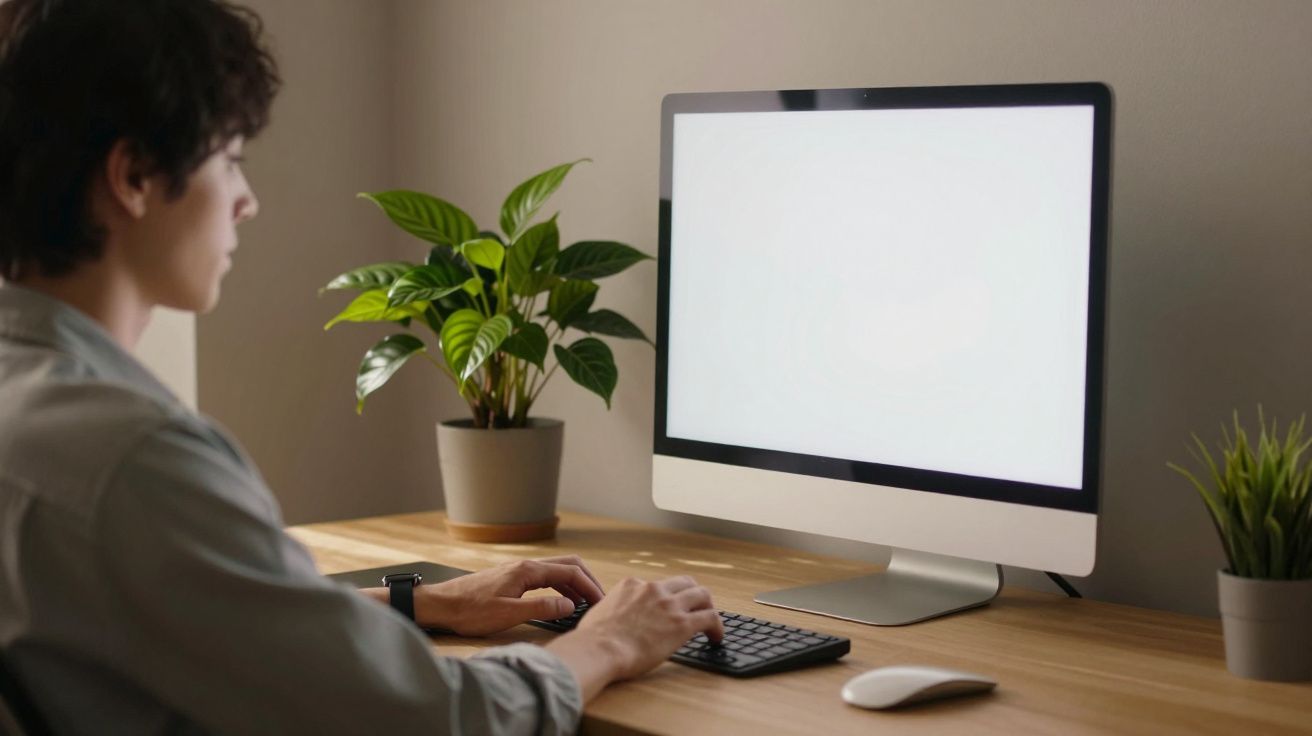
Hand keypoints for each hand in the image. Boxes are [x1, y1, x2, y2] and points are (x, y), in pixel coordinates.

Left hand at [414, 555, 604, 635]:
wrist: (441, 605)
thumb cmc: (470, 610)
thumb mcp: (508, 614)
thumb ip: (541, 609)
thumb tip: (570, 605)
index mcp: (527, 571)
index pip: (570, 573)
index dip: (590, 587)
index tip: (602, 603)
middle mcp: (525, 566)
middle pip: (567, 566)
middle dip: (587, 580)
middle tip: (600, 601)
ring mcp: (518, 571)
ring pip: (556, 571)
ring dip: (574, 585)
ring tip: (586, 604)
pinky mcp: (512, 579)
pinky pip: (545, 578)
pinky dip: (560, 587)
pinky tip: (561, 603)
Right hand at [548, 575, 723, 692]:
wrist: (599, 649)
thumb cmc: (592, 640)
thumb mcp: (598, 613)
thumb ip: (610, 610)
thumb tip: (608, 620)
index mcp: (631, 586)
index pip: (656, 586)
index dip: (664, 599)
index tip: (666, 611)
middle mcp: (652, 589)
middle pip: (684, 583)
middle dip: (692, 595)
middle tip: (695, 609)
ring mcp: (669, 605)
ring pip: (702, 595)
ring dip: (708, 607)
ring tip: (710, 622)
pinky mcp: (682, 623)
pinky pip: (710, 618)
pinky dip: (717, 626)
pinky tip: (716, 638)